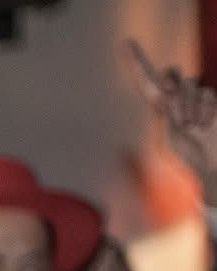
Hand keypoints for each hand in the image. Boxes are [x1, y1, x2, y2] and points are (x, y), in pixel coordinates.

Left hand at [130, 40, 216, 193]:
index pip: (146, 81)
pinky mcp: (212, 100)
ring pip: (191, 83)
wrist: (211, 164)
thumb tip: (170, 93)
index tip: (125, 43)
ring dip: (188, 105)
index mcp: (160, 108)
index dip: (137, 62)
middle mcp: (177, 98)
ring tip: (191, 126)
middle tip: (170, 100)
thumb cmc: (187, 156)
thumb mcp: (167, 139)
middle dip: (172, 83)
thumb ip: (165, 114)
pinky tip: (203, 125)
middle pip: (172, 74)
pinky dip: (204, 110)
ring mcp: (197, 98)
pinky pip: (207, 94)